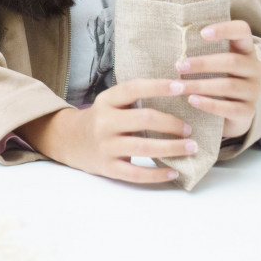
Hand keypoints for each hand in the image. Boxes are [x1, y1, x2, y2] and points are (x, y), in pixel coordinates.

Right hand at [19, 79, 196, 183]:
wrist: (69, 141)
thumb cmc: (101, 119)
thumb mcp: (110, 103)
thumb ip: (134, 99)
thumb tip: (176, 94)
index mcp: (106, 101)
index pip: (133, 88)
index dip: (158, 86)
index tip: (182, 86)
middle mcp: (104, 122)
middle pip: (144, 119)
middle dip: (171, 124)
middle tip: (189, 129)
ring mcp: (105, 146)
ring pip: (143, 147)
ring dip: (172, 148)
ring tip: (191, 147)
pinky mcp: (107, 167)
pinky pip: (136, 173)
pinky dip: (157, 174)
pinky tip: (173, 172)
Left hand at [178, 20, 260, 139]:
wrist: (229, 111)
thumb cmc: (213, 77)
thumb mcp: (210, 61)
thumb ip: (199, 49)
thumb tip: (170, 39)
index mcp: (245, 49)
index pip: (242, 31)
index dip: (225, 29)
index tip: (202, 33)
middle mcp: (254, 68)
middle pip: (232, 61)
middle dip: (203, 64)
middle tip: (179, 66)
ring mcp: (253, 91)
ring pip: (228, 85)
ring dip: (200, 85)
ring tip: (179, 87)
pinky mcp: (248, 111)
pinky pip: (229, 108)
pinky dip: (209, 104)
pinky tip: (191, 100)